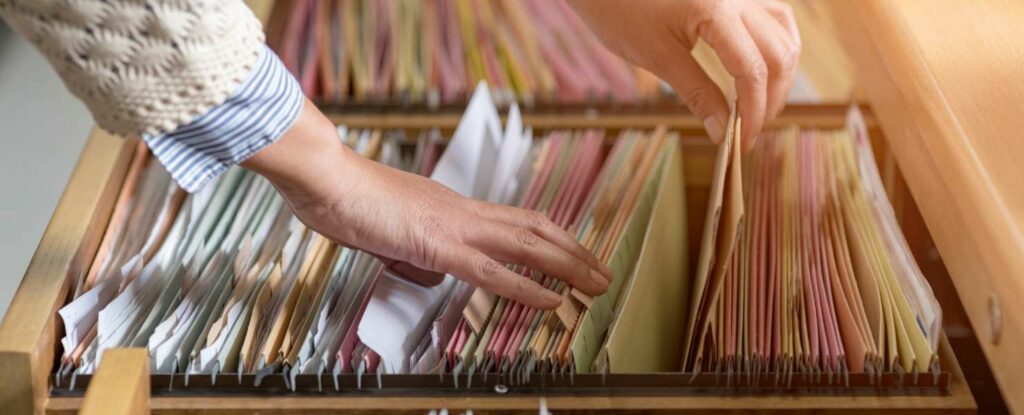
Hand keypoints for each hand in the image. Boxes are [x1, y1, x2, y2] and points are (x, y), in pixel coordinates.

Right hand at [244, 100, 611, 309]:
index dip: (551, 237)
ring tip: (596, 284)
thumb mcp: (389, 227)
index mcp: (452, 207)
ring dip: (567, 266)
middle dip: (574, 252)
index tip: (574, 253)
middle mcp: (463, 212)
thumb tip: (425, 264)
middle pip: (535, 229)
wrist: (325, 177)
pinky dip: (527, 287)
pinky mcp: (438, 245)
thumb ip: (412, 245)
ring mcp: (454, 226)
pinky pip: (492, 271)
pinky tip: (552, 300)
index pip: (515, 221)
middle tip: (603, 272)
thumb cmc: (346, 197)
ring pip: (527, 246)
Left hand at [570, 0, 800, 149]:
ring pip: (784, 35)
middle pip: (778, 54)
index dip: (754, 111)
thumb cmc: (621, 10)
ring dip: (779, 74)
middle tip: (750, 131)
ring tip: (759, 106)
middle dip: (770, 98)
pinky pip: (774, 18)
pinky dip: (776, 47)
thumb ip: (696, 93)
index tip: (743, 141)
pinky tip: (764, 70)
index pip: (752, 69)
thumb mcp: (657, 57)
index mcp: (716, 10)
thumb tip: (722, 131)